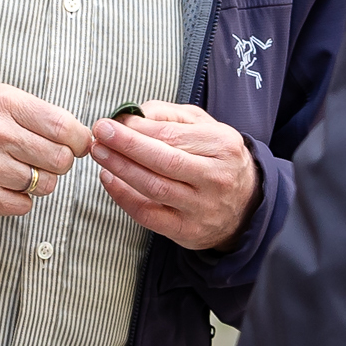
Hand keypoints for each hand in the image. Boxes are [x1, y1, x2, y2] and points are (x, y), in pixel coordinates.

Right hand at [0, 83, 88, 216]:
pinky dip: (20, 199)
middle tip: (43, 158)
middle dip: (59, 162)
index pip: (64, 127)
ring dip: (38, 182)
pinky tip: (5, 185)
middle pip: (60, 159)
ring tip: (19, 170)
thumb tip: (78, 135)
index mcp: (5, 104)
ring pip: (45, 185)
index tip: (78, 144)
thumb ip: (37, 113)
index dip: (79, 140)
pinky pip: (24, 205)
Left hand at [90, 101, 259, 251]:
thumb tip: (131, 115)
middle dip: (126, 145)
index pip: (172, 135)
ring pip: (154, 187)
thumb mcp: (205, 127)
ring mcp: (202, 207)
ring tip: (100, 152)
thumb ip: (168, 115)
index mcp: (222, 145)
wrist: (245, 205)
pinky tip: (108, 178)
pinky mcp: (187, 230)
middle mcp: (215, 177)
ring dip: (120, 168)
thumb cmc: (217, 160)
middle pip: (164, 160)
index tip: (112, 121)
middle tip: (100, 133)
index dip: (138, 128)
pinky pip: (148, 214)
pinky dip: (123, 196)